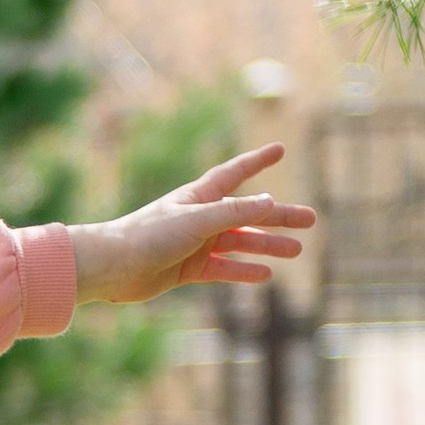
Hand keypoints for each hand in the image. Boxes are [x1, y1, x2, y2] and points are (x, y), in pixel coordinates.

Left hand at [68, 144, 315, 307]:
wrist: (112, 267)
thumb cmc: (149, 235)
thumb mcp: (197, 221)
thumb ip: (233, 213)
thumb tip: (269, 203)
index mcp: (199, 196)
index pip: (235, 173)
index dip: (257, 161)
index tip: (280, 150)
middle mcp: (199, 217)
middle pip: (248, 213)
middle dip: (279, 216)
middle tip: (311, 219)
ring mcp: (195, 244)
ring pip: (239, 243)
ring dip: (267, 245)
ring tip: (296, 250)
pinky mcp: (187, 269)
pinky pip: (223, 269)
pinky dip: (243, 271)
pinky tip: (265, 274)